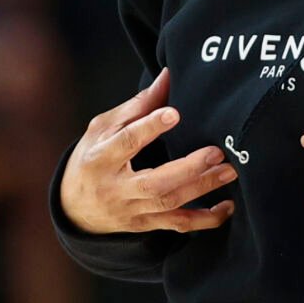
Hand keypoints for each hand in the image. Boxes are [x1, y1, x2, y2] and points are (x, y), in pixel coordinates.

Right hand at [60, 69, 236, 234]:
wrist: (74, 208)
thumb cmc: (91, 158)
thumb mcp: (103, 128)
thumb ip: (138, 105)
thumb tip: (168, 76)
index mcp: (100, 158)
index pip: (126, 143)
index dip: (149, 128)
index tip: (174, 113)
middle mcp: (116, 189)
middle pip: (154, 183)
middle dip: (188, 168)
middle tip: (216, 152)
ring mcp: (131, 210)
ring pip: (169, 203)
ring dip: (202, 188)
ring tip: (229, 171)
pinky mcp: (145, 225)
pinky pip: (177, 225)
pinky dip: (204, 220)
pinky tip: (226, 207)